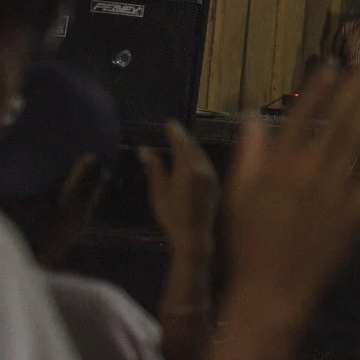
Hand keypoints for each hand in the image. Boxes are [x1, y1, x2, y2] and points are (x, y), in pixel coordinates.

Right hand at [141, 121, 219, 255]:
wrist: (195, 236)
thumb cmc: (173, 215)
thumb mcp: (159, 192)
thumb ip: (154, 169)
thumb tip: (144, 149)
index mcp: (188, 168)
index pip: (182, 143)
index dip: (175, 132)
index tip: (169, 123)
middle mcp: (203, 169)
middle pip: (193, 147)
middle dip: (184, 137)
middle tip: (174, 129)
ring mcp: (212, 176)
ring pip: (201, 155)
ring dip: (191, 146)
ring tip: (181, 141)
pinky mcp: (215, 184)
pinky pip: (206, 163)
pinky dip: (197, 157)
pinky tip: (191, 159)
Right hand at [221, 63, 359, 319]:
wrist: (271, 291)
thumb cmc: (250, 244)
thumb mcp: (238, 194)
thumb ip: (250, 153)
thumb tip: (253, 116)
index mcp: (277, 166)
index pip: (299, 117)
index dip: (317, 89)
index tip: (331, 63)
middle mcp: (306, 171)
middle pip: (336, 120)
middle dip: (357, 88)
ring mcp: (332, 191)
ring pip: (358, 140)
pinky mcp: (354, 213)